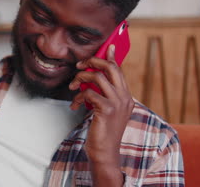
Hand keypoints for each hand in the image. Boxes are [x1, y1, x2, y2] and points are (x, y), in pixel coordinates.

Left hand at [69, 44, 133, 166]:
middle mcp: (125, 97)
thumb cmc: (102, 131)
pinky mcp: (107, 110)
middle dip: (93, 62)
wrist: (104, 153)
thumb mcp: (106, 110)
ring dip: (80, 78)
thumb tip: (94, 77)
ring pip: (97, 77)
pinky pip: (88, 92)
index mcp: (126, 97)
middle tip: (80, 65)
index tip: (108, 47)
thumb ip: (104, 93)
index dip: (112, 57)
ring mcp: (117, 103)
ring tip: (73, 87)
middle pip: (111, 68)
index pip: (119, 70)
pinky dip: (78, 96)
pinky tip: (75, 104)